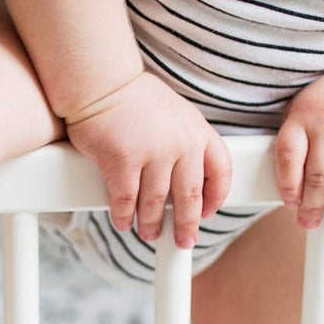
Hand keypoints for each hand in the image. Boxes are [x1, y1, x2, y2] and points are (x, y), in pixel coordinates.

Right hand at [64, 71, 230, 248]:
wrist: (102, 82)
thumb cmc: (134, 98)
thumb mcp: (175, 115)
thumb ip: (185, 143)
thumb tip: (183, 181)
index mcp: (198, 132)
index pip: (221, 172)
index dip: (217, 197)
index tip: (208, 213)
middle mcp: (180, 144)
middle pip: (190, 197)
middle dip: (186, 225)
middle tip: (183, 241)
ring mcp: (152, 153)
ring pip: (155, 204)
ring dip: (151, 224)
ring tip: (148, 233)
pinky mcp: (122, 161)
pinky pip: (125, 200)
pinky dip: (123, 216)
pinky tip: (122, 221)